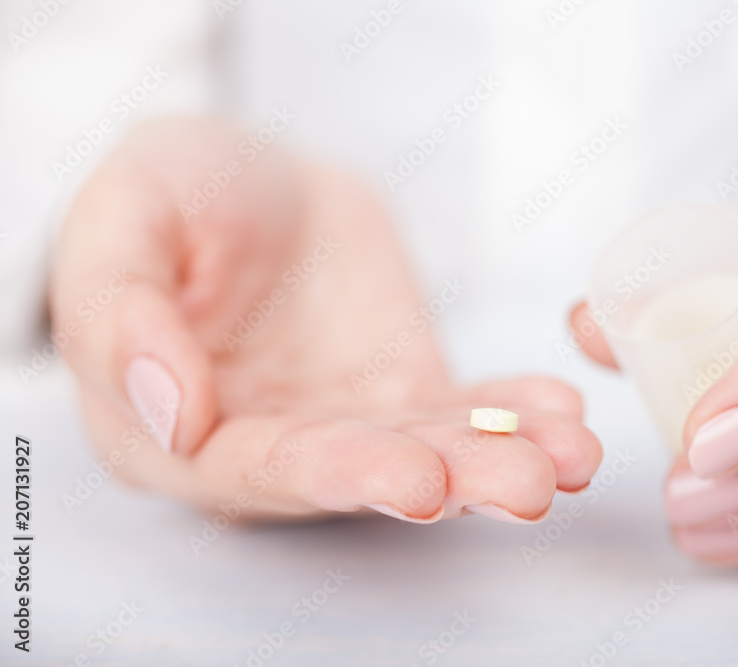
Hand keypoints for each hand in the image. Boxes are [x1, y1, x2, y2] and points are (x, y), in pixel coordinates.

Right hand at [53, 117, 601, 523]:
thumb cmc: (174, 192)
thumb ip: (119, 308)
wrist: (260, 178)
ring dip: (499, 460)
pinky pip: (464, 410)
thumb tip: (168, 409)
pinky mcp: (405, 394)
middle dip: (445, 481)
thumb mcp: (123, 213)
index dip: (338, 475)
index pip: (254, 469)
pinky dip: (515, 412)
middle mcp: (264, 445)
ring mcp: (344, 423)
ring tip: (570, 455)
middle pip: (359, 475)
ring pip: (424, 453)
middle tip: (526, 482)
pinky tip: (563, 410)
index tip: (415, 477)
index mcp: (170, 429)